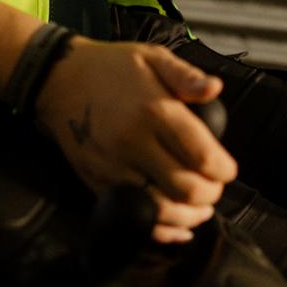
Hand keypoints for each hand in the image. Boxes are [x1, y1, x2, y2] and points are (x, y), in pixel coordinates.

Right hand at [32, 38, 237, 243]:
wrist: (58, 81)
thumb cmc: (110, 67)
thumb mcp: (151, 57)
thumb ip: (186, 76)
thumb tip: (215, 90)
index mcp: (154, 110)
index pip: (201, 156)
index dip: (223, 170)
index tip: (228, 169)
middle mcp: (134, 143)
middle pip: (186, 189)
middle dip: (210, 195)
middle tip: (214, 186)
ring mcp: (114, 168)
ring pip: (163, 210)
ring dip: (190, 216)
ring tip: (199, 207)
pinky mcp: (98, 184)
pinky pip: (135, 218)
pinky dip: (162, 230)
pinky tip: (177, 226)